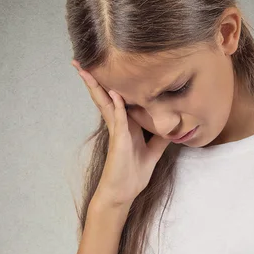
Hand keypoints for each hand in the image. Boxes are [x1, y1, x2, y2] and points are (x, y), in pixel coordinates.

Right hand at [72, 60, 171, 205]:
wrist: (123, 193)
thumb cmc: (133, 173)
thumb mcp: (153, 151)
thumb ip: (160, 137)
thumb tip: (173, 125)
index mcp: (125, 124)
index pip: (116, 98)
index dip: (111, 82)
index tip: (107, 66)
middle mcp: (118, 124)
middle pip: (105, 95)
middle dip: (94, 78)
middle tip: (80, 60)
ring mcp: (116, 131)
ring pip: (105, 103)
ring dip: (96, 86)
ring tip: (85, 69)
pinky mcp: (119, 140)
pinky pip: (118, 120)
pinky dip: (117, 107)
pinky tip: (114, 94)